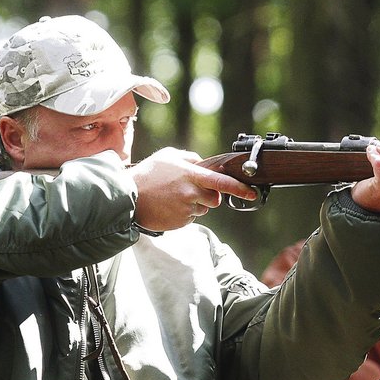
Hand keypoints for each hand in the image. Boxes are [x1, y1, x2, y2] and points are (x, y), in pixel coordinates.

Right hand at [128, 147, 258, 231]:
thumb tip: (205, 164)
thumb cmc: (147, 175)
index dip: (239, 188)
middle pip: (215, 199)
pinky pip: (191, 218)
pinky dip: (184, 213)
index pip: (222, 182)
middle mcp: (191, 193)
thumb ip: (191, 158)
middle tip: (190, 190)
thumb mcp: (169, 157)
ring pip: (203, 209)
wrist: (128, 197)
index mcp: (191, 175)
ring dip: (194, 204)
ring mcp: (186, 209)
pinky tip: (170, 206)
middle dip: (209, 196)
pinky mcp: (181, 222)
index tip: (251, 193)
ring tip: (174, 197)